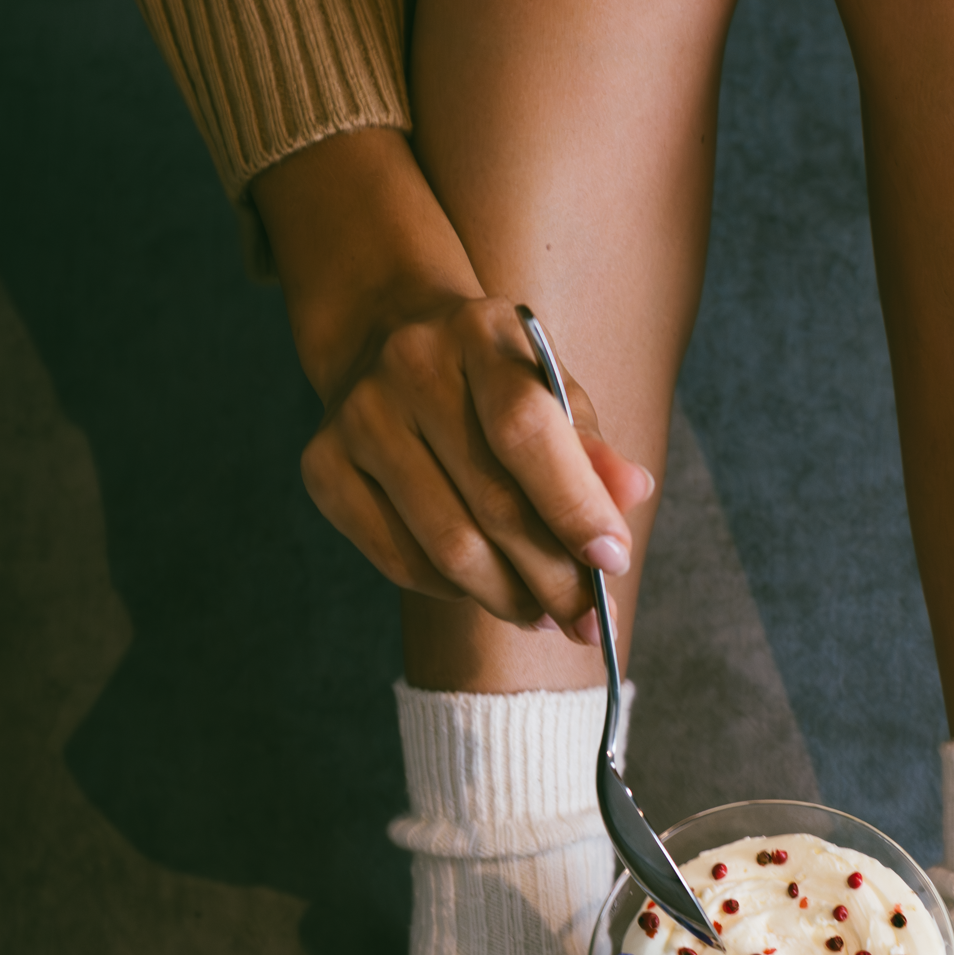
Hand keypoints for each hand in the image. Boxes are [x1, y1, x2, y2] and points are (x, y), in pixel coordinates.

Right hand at [305, 287, 653, 638]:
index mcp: (479, 333)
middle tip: (591, 621)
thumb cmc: (487, 377)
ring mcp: (356, 418)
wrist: (384, 335)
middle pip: (490, 502)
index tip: (613, 562)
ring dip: (508, 598)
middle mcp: (408, 368)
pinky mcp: (321, 466)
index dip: (573, 504)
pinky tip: (486, 587)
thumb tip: (632, 494)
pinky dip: (454, 591)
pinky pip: (401, 561)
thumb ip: (590, 445)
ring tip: (546, 615)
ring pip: (446, 546)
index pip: (526, 428)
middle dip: (553, 578)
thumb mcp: (548, 387)